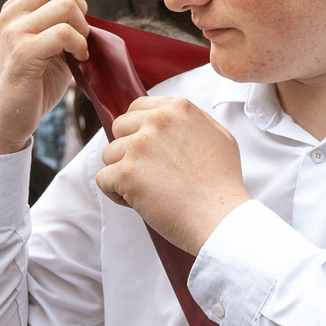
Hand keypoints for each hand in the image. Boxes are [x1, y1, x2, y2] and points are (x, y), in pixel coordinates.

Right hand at [0, 0, 89, 158]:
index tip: (77, 29)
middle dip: (81, 13)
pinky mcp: (22, 53)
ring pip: (65, 7)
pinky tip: (78, 60)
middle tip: (80, 41)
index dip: (76, 1)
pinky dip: (79, 45)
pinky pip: (63, 33)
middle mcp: (11, 14)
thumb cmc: (28, 86)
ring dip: (82, 31)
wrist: (3, 120)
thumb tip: (88, 17)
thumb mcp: (44, 47)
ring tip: (78, 53)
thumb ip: (59, 27)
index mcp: (16, 8)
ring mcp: (14, 32)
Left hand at [94, 95, 251, 253]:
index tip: (150, 151)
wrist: (220, 217)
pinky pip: (103, 179)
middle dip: (128, 150)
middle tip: (150, 173)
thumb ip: (193, 121)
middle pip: (119, 128)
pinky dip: (116, 194)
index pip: (138, 108)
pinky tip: (139, 201)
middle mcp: (157, 121)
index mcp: (178, 109)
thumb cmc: (222, 183)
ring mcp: (140, 146)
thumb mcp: (219, 136)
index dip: (139, 130)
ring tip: (148, 190)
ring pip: (109, 155)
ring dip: (122, 173)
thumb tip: (170, 118)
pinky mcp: (126, 173)